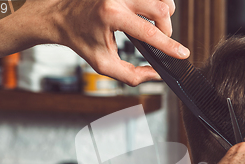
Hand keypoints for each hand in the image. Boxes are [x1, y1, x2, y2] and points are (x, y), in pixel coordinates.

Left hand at [50, 0, 188, 84]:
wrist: (60, 15)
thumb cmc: (80, 39)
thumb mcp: (103, 64)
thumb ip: (131, 75)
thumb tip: (156, 75)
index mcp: (111, 16)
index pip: (149, 32)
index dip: (169, 45)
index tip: (183, 53)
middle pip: (161, 8)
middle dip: (167, 29)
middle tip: (160, 40)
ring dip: (164, 13)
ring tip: (155, 25)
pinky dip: (156, 3)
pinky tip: (148, 12)